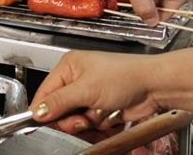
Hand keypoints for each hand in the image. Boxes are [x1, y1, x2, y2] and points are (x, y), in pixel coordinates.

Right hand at [30, 51, 161, 133]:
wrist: (154, 87)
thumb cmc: (125, 75)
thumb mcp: (86, 89)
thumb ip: (59, 102)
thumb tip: (38, 111)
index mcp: (69, 66)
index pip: (45, 92)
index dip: (43, 109)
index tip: (39, 123)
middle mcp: (78, 80)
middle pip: (60, 110)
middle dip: (72, 119)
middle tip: (82, 119)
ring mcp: (90, 96)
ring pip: (76, 120)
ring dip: (88, 123)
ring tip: (99, 115)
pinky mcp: (102, 109)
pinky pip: (91, 125)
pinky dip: (99, 125)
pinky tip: (108, 118)